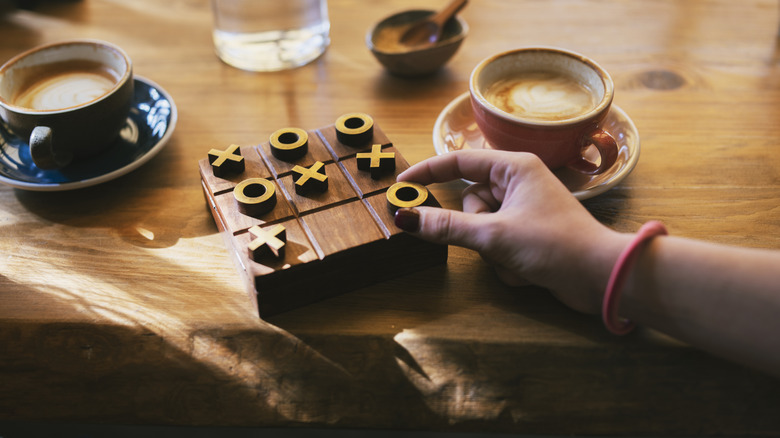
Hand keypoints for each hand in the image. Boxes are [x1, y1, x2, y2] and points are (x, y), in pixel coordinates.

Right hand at [395, 149, 628, 313]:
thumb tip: (406, 218)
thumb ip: (446, 227)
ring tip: (516, 258)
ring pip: (480, 227)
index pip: (458, 162)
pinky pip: (495, 244)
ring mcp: (522, 210)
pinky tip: (527, 269)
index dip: (428, 172)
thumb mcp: (493, 235)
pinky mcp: (526, 234)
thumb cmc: (554, 244)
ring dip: (491, 250)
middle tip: (493, 239)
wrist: (599, 277)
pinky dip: (504, 260)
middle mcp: (518, 183)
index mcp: (514, 166)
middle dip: (476, 228)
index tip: (401, 183)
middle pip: (469, 201)